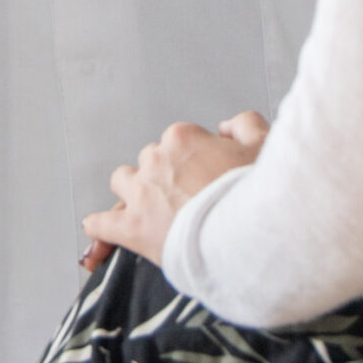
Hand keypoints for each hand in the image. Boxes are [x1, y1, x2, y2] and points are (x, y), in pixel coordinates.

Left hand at [80, 111, 268, 269]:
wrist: (248, 237)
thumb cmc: (257, 194)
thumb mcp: (263, 145)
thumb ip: (245, 125)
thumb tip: (226, 127)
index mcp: (182, 138)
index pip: (177, 141)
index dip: (191, 160)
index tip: (203, 176)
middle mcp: (156, 159)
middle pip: (149, 160)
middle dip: (163, 175)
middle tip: (184, 197)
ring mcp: (141, 194)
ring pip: (122, 181)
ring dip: (132, 191)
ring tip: (149, 208)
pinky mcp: (132, 227)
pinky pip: (102, 224)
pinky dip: (100, 226)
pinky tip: (99, 229)